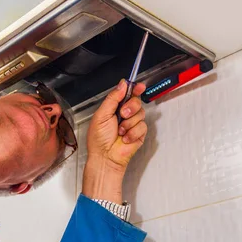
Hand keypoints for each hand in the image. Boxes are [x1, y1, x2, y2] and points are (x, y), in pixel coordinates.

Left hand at [82, 80, 147, 202]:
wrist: (105, 157)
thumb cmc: (99, 139)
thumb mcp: (101, 115)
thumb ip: (112, 98)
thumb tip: (122, 84)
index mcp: (114, 107)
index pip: (127, 94)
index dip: (134, 88)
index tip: (139, 86)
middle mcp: (125, 114)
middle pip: (136, 101)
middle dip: (131, 107)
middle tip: (122, 114)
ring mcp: (133, 124)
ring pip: (140, 114)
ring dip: (129, 123)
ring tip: (120, 131)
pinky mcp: (139, 133)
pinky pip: (142, 126)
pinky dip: (132, 133)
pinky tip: (125, 138)